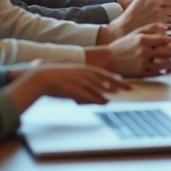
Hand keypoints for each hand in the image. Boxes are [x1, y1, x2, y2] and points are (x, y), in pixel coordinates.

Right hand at [8, 63, 131, 105]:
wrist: (40, 77)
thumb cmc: (51, 76)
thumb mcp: (67, 76)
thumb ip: (76, 82)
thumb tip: (82, 90)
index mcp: (82, 68)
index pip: (102, 72)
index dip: (112, 77)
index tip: (121, 80)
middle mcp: (83, 74)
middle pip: (105, 79)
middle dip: (118, 84)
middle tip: (130, 88)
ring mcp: (80, 82)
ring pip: (99, 88)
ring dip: (110, 92)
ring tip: (119, 96)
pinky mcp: (75, 90)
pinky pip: (89, 96)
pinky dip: (98, 99)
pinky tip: (105, 102)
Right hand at [87, 23, 170, 77]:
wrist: (108, 59)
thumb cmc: (122, 46)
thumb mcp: (135, 33)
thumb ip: (151, 28)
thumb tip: (166, 28)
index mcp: (143, 40)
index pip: (166, 39)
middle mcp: (144, 51)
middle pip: (169, 51)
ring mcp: (143, 63)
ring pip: (166, 63)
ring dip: (170, 60)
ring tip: (168, 58)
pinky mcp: (142, 73)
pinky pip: (158, 72)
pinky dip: (163, 69)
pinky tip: (161, 66)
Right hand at [102, 0, 170, 41]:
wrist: (125, 25)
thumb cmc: (132, 11)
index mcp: (156, 2)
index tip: (170, 1)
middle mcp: (159, 11)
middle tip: (167, 9)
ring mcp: (159, 20)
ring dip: (169, 17)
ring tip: (162, 16)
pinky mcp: (158, 28)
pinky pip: (167, 26)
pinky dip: (166, 25)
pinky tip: (160, 23)